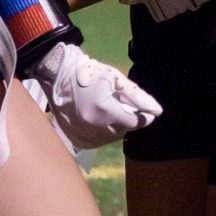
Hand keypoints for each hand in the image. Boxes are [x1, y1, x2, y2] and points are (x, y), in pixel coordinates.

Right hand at [32, 41, 161, 147]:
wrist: (57, 76)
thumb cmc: (89, 73)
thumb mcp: (116, 78)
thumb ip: (138, 96)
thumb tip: (157, 111)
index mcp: (103, 109)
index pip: (134, 123)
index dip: (143, 118)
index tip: (146, 112)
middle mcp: (92, 125)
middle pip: (122, 132)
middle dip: (128, 121)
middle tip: (123, 107)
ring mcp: (81, 133)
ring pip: (110, 139)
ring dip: (115, 128)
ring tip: (110, 113)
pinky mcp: (74, 137)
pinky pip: (96, 142)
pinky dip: (101, 134)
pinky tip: (99, 121)